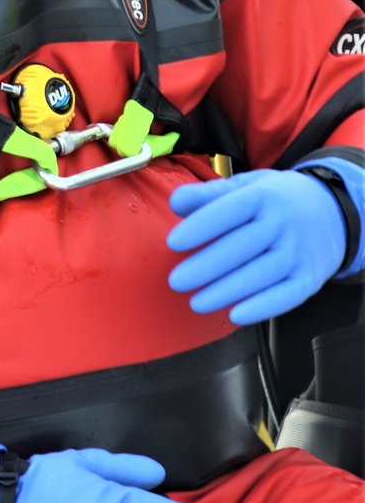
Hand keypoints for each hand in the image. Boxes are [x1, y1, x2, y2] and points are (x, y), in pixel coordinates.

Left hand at [167, 169, 346, 322]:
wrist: (330, 213)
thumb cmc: (272, 200)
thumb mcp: (244, 187)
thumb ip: (207, 195)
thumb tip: (175, 203)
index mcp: (262, 195)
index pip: (229, 211)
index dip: (200, 227)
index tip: (173, 243)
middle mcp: (283, 223)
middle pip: (241, 247)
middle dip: (206, 267)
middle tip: (176, 282)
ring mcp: (298, 252)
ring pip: (260, 275)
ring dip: (226, 292)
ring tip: (195, 302)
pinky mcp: (309, 278)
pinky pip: (285, 297)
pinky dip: (261, 308)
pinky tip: (234, 315)